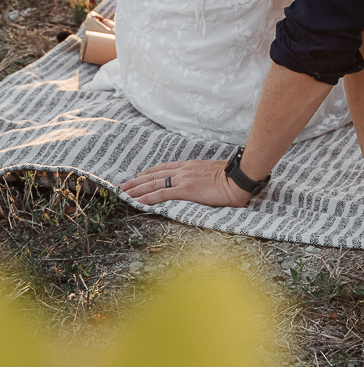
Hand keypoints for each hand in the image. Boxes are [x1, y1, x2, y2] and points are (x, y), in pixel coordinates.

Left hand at [120, 158, 250, 207]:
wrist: (238, 179)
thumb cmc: (230, 178)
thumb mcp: (212, 173)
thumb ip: (202, 176)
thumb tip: (199, 183)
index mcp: (190, 166)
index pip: (164, 168)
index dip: (149, 173)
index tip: (138, 177)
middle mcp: (183, 169)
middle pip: (154, 174)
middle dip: (137, 181)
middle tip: (123, 186)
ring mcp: (183, 178)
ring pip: (154, 183)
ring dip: (137, 189)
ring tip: (124, 193)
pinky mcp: (185, 189)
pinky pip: (161, 193)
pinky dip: (147, 197)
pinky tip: (137, 201)